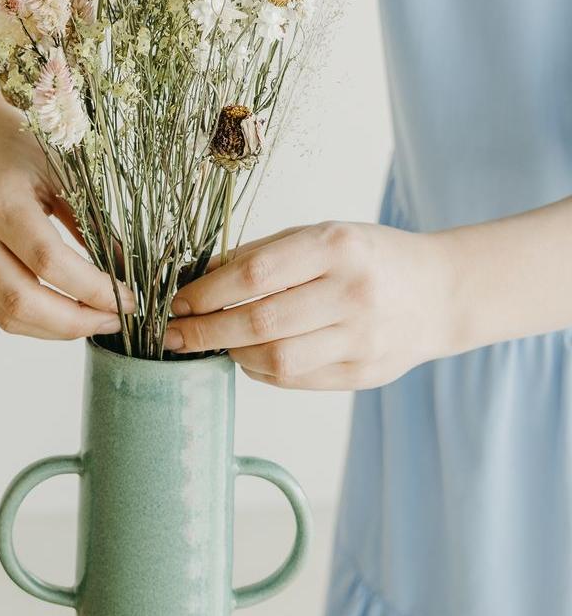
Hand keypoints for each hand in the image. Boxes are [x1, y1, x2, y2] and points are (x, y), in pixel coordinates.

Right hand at [0, 104, 129, 339]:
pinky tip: (63, 311)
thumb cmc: (12, 143)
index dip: (93, 289)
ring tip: (93, 321)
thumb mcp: (58, 170)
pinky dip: (33, 319)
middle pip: (22, 301)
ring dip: (54, 330)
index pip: (49, 261)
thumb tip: (129, 270)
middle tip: (115, 321)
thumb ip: (91, 222)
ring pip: (5, 316)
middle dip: (76, 322)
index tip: (128, 299)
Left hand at [164, 221, 455, 388]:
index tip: (178, 302)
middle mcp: (352, 293)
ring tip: (215, 342)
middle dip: (206, 331)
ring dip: (232, 353)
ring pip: (276, 359)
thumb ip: (260, 254)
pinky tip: (248, 355)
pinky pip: (296, 379)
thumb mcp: (318, 236)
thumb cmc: (367, 257)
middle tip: (174, 335)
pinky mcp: (365, 373)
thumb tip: (198, 278)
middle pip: (260, 322)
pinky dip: (261, 370)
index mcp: (336, 247)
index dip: (207, 293)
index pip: (254, 275)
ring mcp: (362, 338)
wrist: (440, 292)